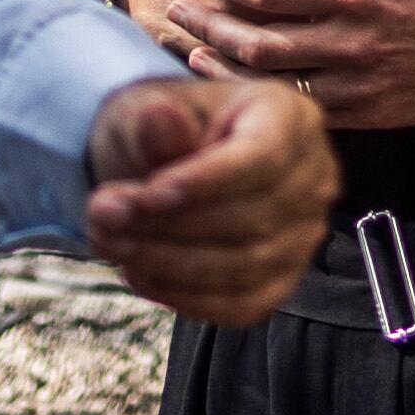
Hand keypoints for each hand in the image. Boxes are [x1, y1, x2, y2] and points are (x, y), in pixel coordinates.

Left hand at [87, 76, 335, 322]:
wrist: (162, 165)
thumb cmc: (160, 130)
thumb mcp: (144, 110)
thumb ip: (153, 122)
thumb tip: (160, 118)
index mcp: (290, 117)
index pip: (263, 155)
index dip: (207, 181)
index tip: (147, 195)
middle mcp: (313, 176)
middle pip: (252, 216)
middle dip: (170, 224)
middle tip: (102, 217)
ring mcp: (304, 234)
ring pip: (245, 265)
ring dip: (168, 263)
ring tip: (108, 243)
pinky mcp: (283, 280)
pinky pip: (242, 304)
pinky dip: (186, 297)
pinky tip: (138, 274)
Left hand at [156, 0, 414, 132]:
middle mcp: (353, 41)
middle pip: (258, 38)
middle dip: (208, 23)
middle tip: (177, 9)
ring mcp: (360, 83)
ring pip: (275, 81)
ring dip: (226, 66)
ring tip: (192, 50)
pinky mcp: (372, 113)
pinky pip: (305, 110)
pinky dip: (266, 98)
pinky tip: (246, 86)